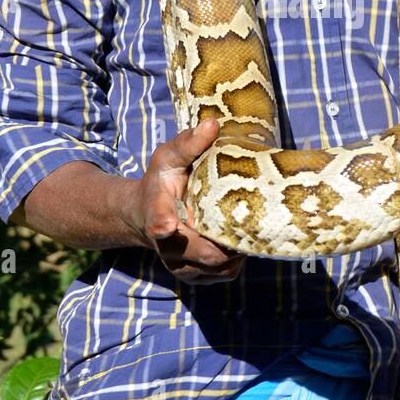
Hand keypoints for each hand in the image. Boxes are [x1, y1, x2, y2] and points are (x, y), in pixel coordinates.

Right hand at [119, 119, 243, 281]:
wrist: (144, 215)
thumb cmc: (161, 182)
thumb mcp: (168, 158)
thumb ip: (188, 143)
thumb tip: (213, 123)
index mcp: (157, 211)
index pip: (157, 220)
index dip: (161, 224)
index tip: (165, 226)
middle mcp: (166, 246)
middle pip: (204, 253)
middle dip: (231, 242)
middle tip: (256, 222)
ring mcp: (180, 266)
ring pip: (219, 267)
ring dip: (238, 251)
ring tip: (250, 228)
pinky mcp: (195, 276)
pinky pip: (224, 274)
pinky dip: (237, 259)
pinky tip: (242, 238)